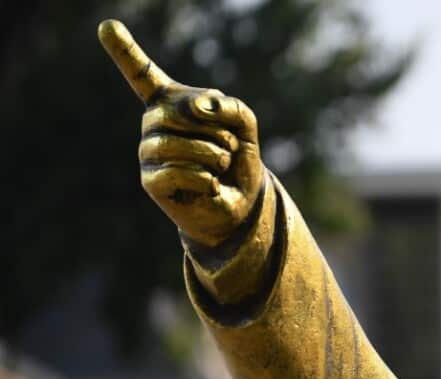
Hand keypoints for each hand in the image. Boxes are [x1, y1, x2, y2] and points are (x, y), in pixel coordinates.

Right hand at [99, 19, 263, 246]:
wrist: (240, 202)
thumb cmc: (237, 158)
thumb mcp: (245, 124)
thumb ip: (229, 106)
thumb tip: (195, 108)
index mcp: (171, 102)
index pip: (143, 73)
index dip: (125, 50)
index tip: (107, 26)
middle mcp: (152, 123)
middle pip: (182, 113)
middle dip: (218, 130)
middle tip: (227, 147)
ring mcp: (147, 151)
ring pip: (179, 144)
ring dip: (214, 156)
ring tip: (220, 165)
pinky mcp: (150, 180)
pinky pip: (179, 171)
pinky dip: (207, 179)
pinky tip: (210, 184)